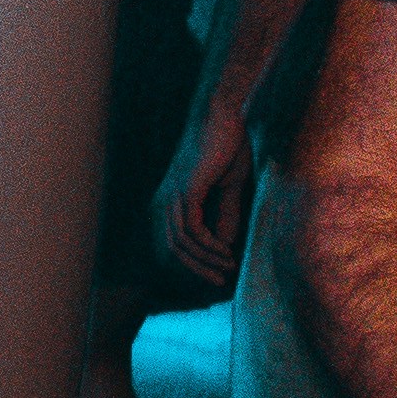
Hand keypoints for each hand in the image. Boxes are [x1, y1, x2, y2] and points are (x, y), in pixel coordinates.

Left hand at [159, 103, 253, 301]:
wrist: (224, 116)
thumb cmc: (227, 146)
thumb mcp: (230, 188)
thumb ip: (226, 215)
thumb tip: (225, 245)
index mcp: (173, 200)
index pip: (174, 242)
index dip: (194, 262)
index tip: (217, 274)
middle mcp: (167, 200)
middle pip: (172, 248)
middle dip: (196, 268)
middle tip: (219, 282)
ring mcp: (173, 195)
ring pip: (181, 243)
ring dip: (206, 259)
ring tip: (227, 267)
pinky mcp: (186, 190)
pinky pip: (192, 230)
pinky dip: (208, 244)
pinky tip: (224, 250)